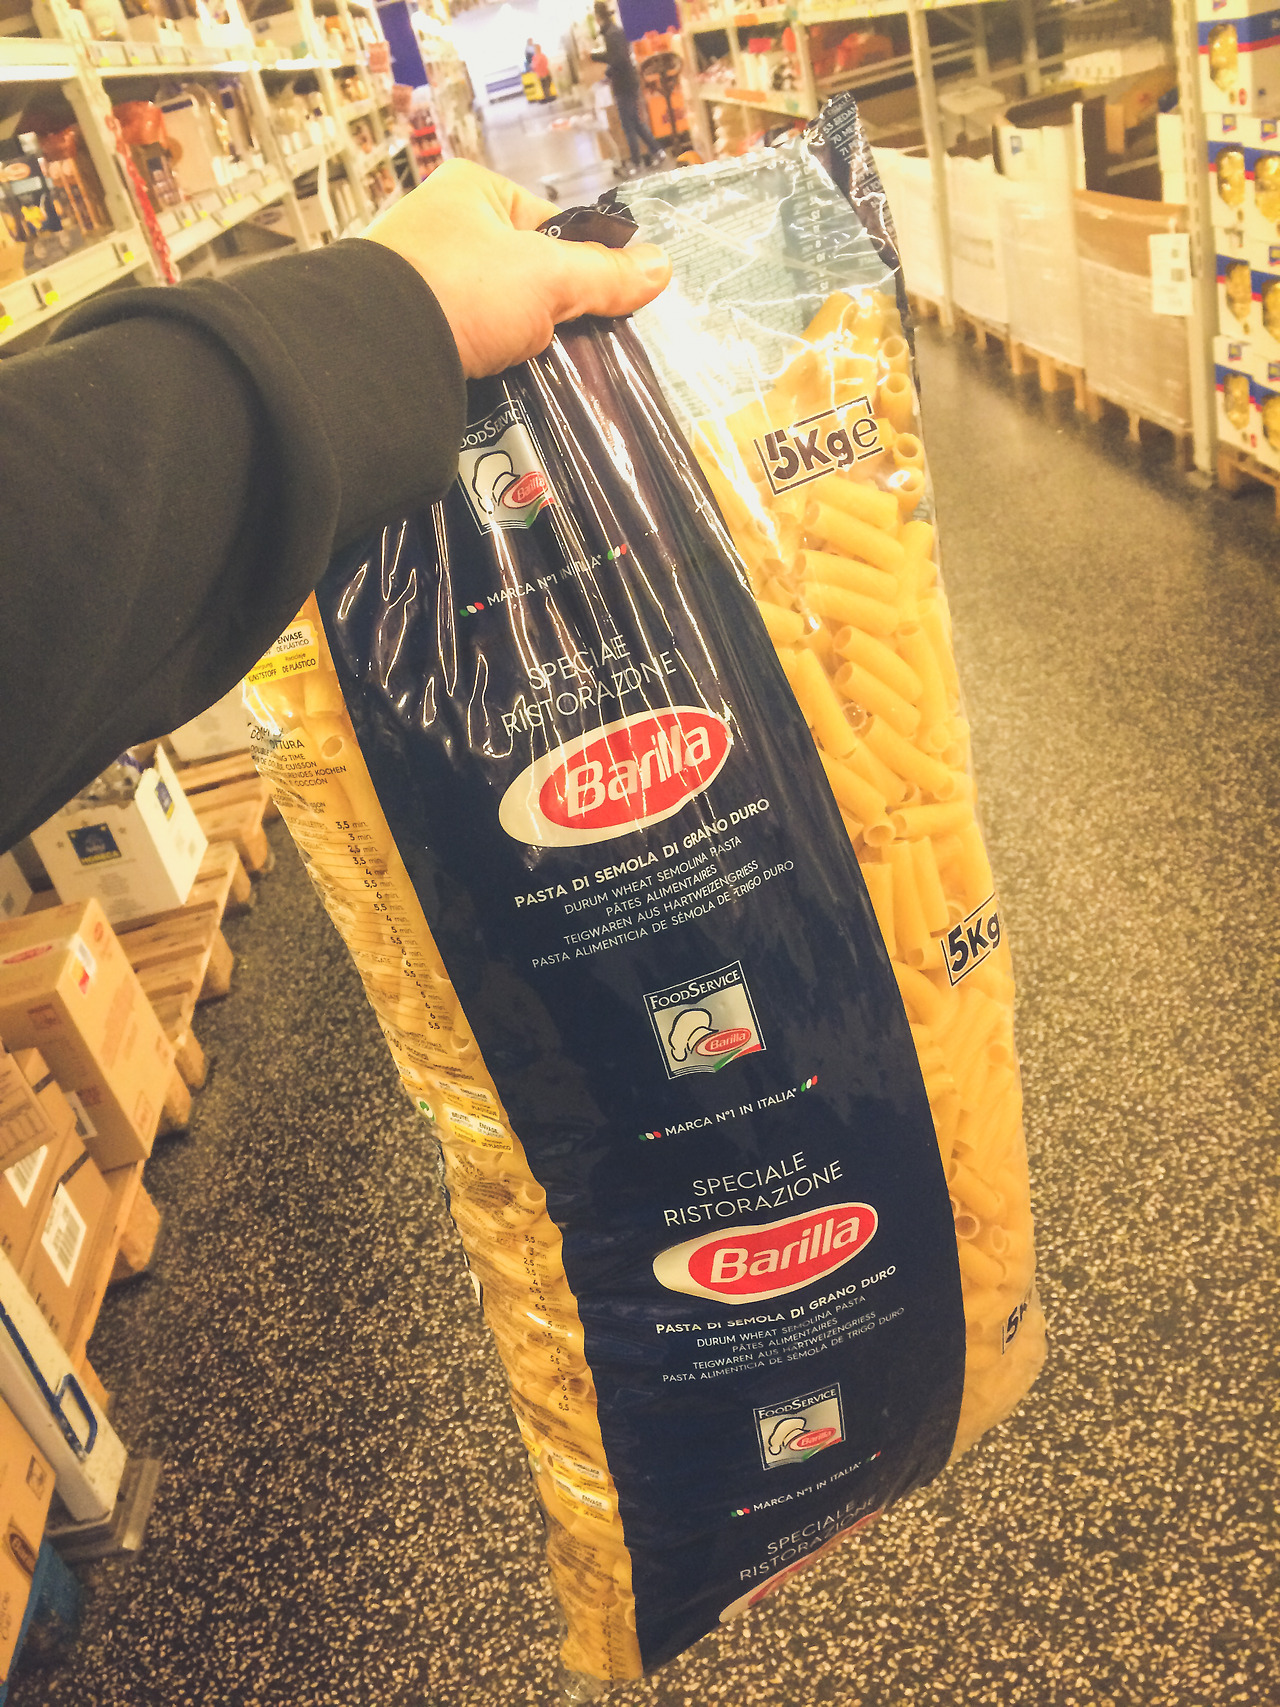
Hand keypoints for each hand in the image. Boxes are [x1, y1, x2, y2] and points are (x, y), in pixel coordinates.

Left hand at [361, 160, 670, 378]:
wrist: (376, 352)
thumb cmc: (460, 289)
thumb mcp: (549, 278)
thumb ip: (605, 275)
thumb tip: (660, 268)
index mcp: (472, 189)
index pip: (550, 223)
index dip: (579, 265)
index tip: (595, 303)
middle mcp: (441, 224)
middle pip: (524, 272)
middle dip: (547, 309)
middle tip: (564, 340)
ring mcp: (418, 277)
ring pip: (495, 312)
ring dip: (516, 339)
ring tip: (530, 364)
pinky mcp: (406, 326)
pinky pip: (464, 341)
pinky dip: (483, 360)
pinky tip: (496, 376)